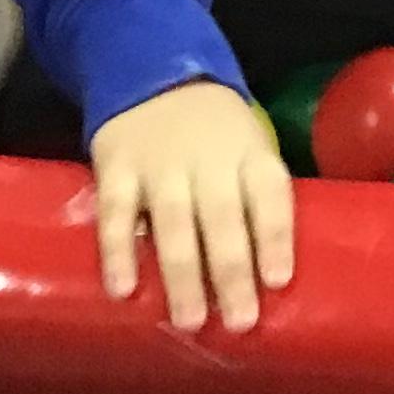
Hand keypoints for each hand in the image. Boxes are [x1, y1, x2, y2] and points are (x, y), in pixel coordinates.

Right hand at [91, 79, 295, 332]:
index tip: (277, 281)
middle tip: (239, 323)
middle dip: (232, 271)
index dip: (275, 236)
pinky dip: (119, 250)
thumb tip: (266, 278)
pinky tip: (123, 289)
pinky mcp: (117, 167)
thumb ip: (255, 199)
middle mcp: (207, 159)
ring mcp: (160, 163)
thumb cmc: (214, 131)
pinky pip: (116, 213)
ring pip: (174, 220)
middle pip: (223, 216)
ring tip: (190, 321)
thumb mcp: (248, 147)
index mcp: (249, 153)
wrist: (152, 70)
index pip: (269, 194)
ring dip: (183, 273)